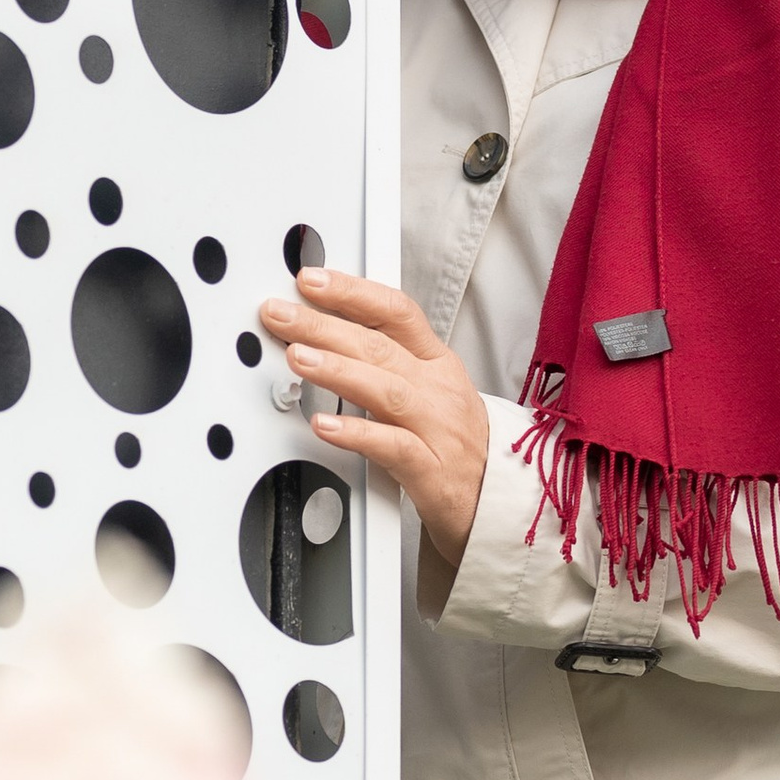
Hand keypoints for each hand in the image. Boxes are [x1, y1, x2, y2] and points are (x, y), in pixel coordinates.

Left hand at [258, 271, 490, 573]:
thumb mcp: (430, 389)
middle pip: (379, 346)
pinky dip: (357, 434)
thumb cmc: (453, 443)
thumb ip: (383, 361)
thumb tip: (325, 333)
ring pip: (385, 390)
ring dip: (338, 370)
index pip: (395, 311)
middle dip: (325, 325)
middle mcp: (438, 388)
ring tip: (298, 357)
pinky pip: (391, 447)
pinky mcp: (431, 470)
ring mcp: (437, 428)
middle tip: (281, 315)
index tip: (311, 281)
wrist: (498, 499)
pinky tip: (325, 426)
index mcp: (436, 362)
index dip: (352, 292)